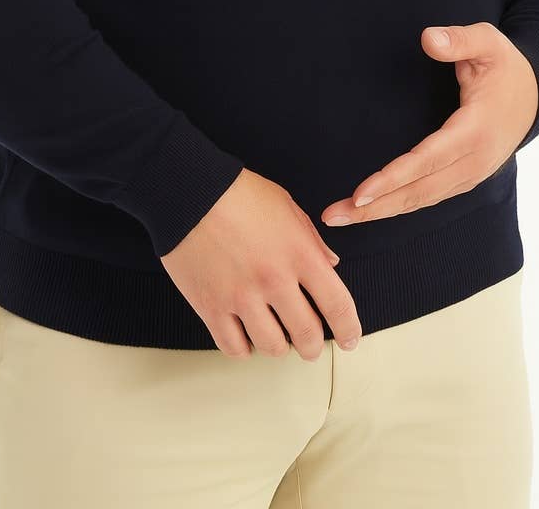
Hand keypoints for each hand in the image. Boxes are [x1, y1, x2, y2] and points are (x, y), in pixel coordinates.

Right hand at [159, 167, 362, 361]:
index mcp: (299, 253)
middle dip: (313, 346)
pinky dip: (245, 348)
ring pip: (272, 347)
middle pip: (307, 335)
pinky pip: (234, 347)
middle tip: (310, 345)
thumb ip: (312, 240)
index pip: (337, 305)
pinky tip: (246, 335)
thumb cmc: (238, 192)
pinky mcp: (211, 306)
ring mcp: (241, 297)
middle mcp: (274, 280)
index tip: (349, 338)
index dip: (348, 328)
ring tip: (276, 335)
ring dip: (279, 346)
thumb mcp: (286, 206)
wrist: (189, 190)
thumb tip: (331, 266)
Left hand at [321, 23, 538, 227]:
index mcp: (476, 131)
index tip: (361, 192)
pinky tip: (372, 210)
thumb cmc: (506, 67)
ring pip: (422, 200)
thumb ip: (459, 40)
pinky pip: (429, 197)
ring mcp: (471, 174)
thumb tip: (428, 39)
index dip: (393, 178)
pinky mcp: (466, 178)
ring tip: (342, 216)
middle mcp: (474, 162)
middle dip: (375, 206)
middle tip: (333, 214)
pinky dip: (399, 206)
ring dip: (381, 212)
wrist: (536, 95)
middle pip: (419, 191)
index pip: (427, 160)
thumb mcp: (489, 42)